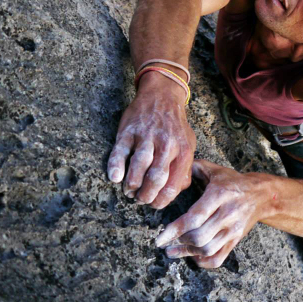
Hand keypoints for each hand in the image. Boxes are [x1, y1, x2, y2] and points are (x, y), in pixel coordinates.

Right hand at [107, 72, 195, 207]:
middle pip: (155, 178)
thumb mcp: (188, 145)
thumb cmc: (175, 127)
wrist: (162, 96)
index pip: (174, 184)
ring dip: (132, 184)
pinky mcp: (129, 130)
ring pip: (139, 166)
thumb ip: (184, 169)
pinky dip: (116, 166)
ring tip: (129, 191)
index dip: (162, 200)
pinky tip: (115, 178)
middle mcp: (166, 144)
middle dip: (146, 195)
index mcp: (183, 150)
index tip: (155, 205)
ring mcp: (147, 136)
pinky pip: (120, 151)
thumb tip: (176, 192)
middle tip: (141, 200)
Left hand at [155, 160, 268, 268]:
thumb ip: (195, 168)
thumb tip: (174, 169)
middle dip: (179, 241)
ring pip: (207, 249)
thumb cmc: (234, 182)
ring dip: (187, 253)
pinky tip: (193, 257)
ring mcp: (234, 229)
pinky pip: (219, 258)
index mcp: (220, 195)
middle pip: (199, 236)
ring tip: (173, 251)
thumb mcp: (216, 170)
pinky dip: (203, 262)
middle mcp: (228, 214)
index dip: (175, 229)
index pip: (195, 217)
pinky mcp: (237, 240)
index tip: (160, 238)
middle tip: (166, 241)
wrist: (262, 195)